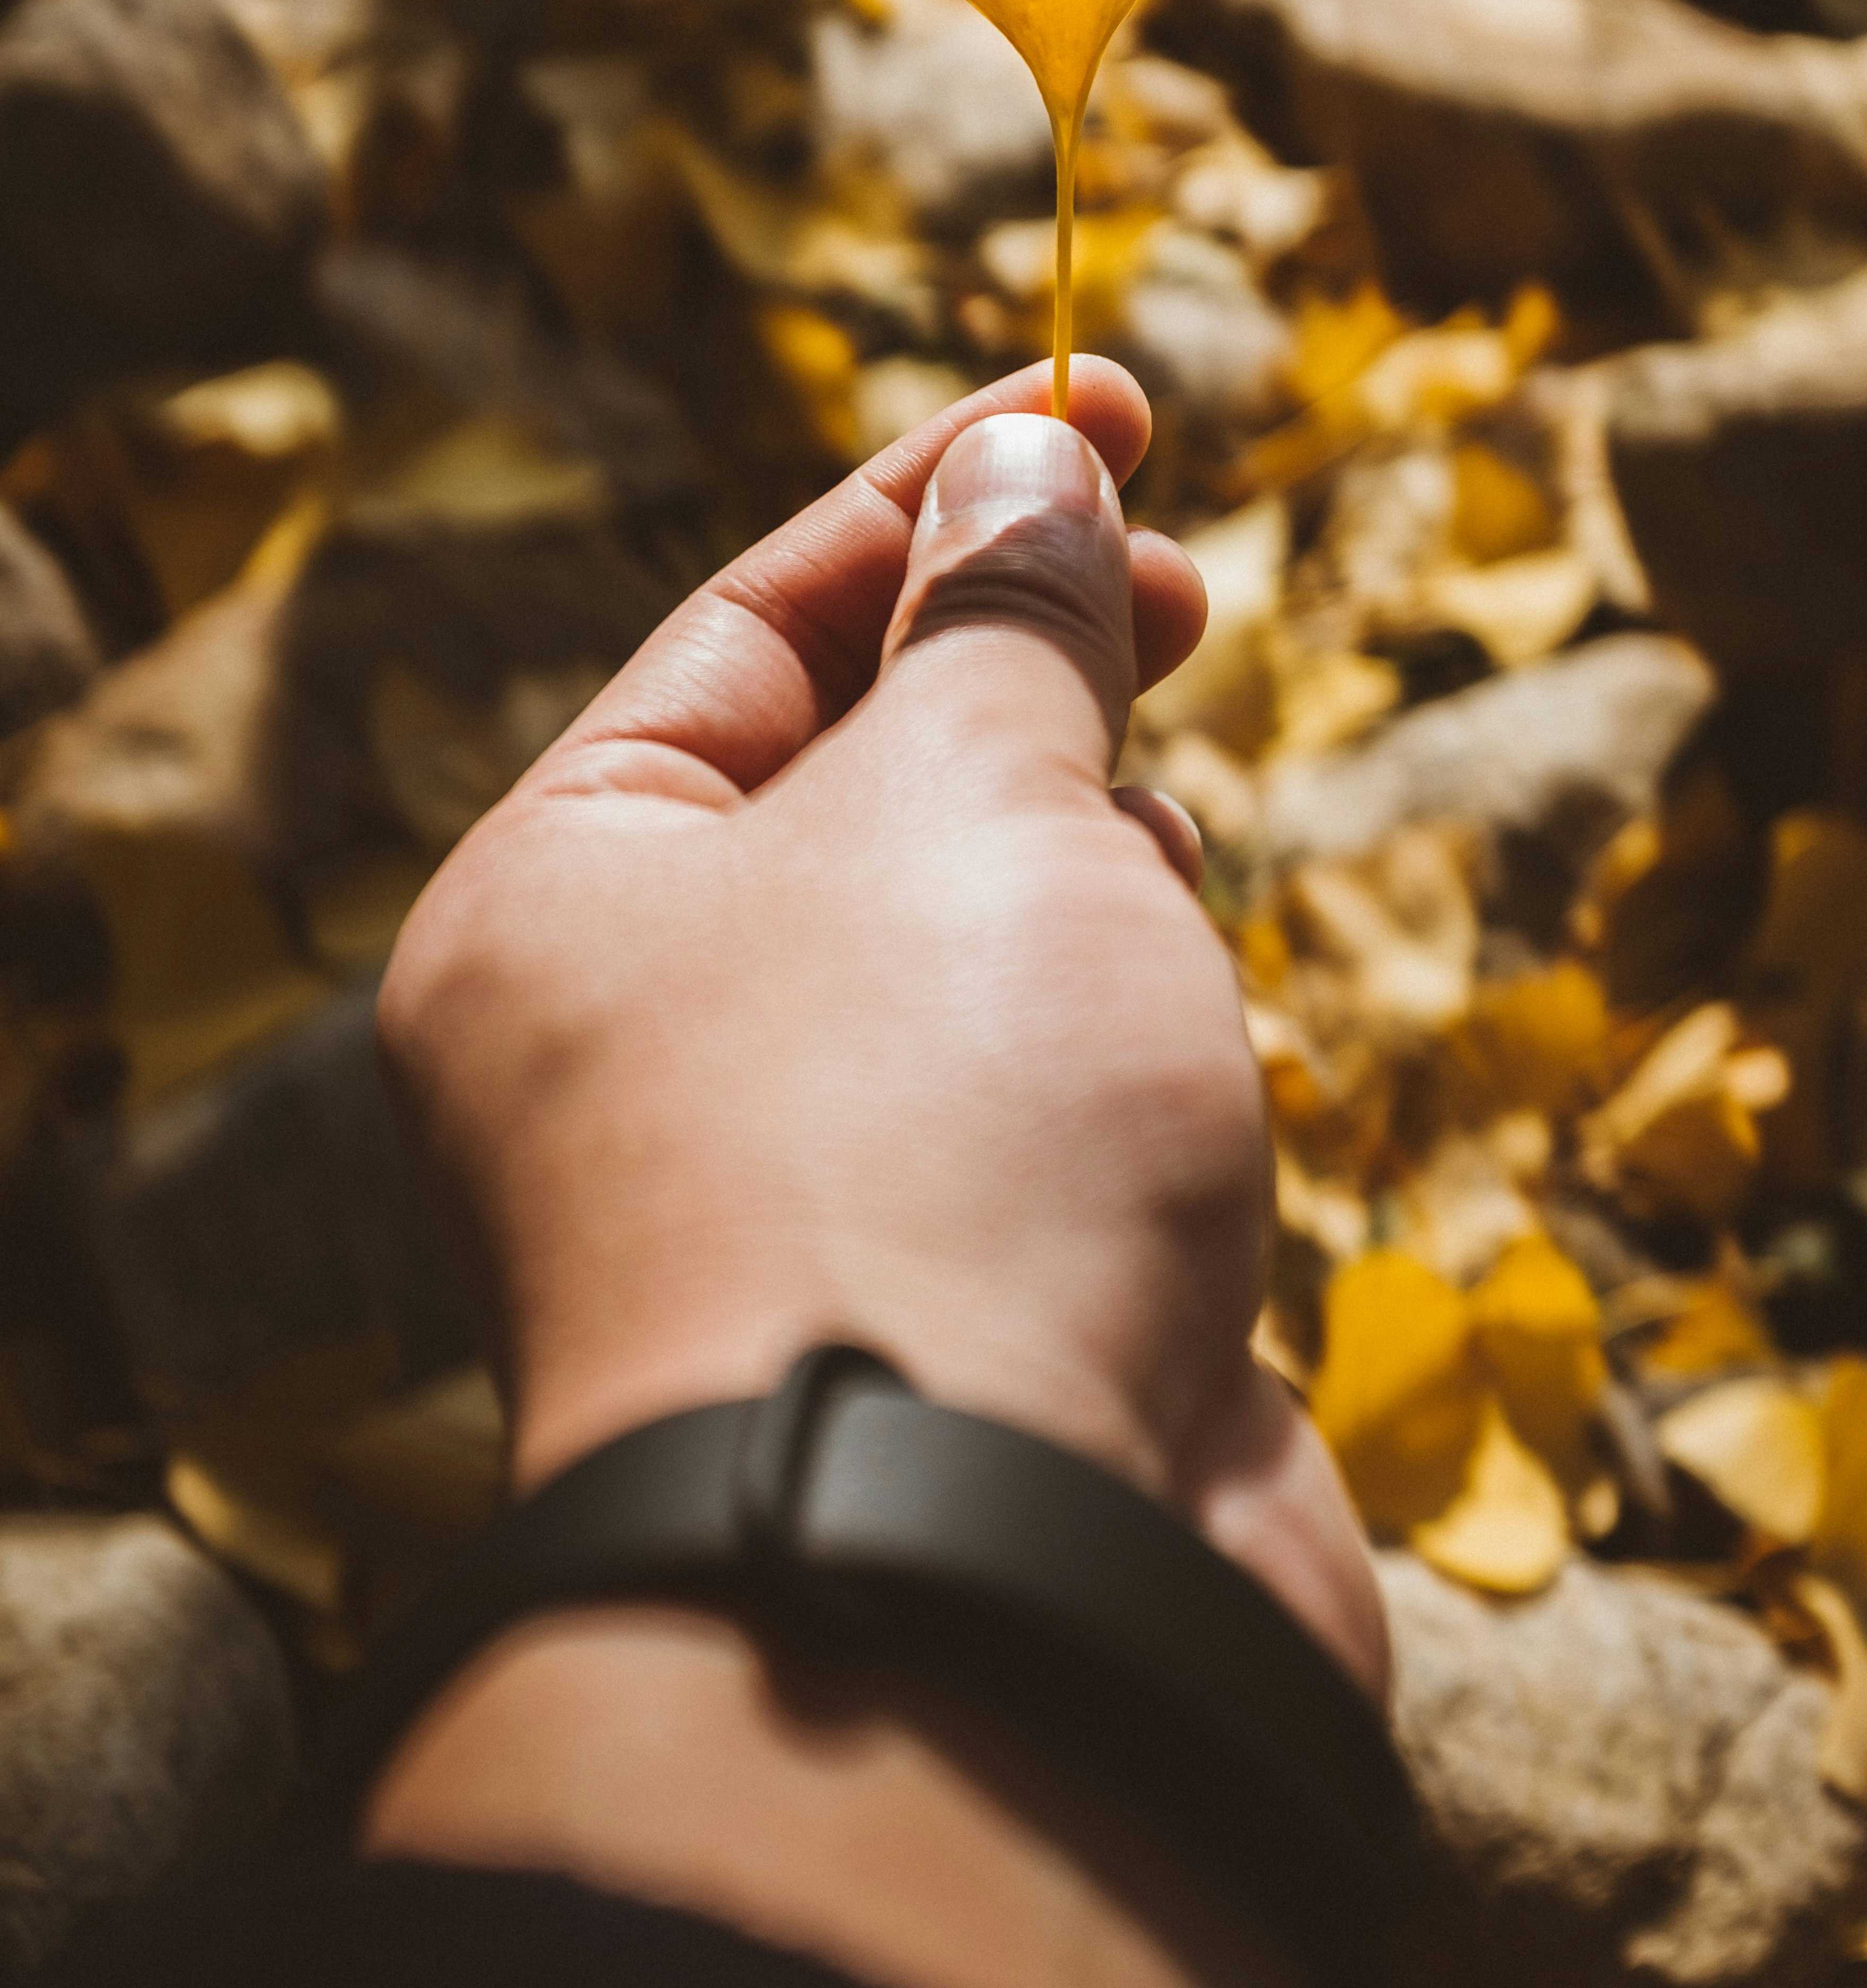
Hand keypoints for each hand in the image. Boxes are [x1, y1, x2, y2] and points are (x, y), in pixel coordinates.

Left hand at [377, 354, 1382, 1698]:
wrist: (992, 1584)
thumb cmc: (937, 1132)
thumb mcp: (974, 797)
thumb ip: (1008, 621)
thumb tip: (1033, 467)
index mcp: (564, 903)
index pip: (755, 625)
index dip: (939, 493)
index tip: (1109, 403)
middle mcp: (644, 1043)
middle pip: (852, 772)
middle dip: (1021, 659)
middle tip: (1181, 572)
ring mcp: (804, 1178)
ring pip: (962, 925)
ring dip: (1073, 840)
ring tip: (1146, 842)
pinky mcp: (956, 1286)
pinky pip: (1039, 1074)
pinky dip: (1115, 1003)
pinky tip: (1178, 998)